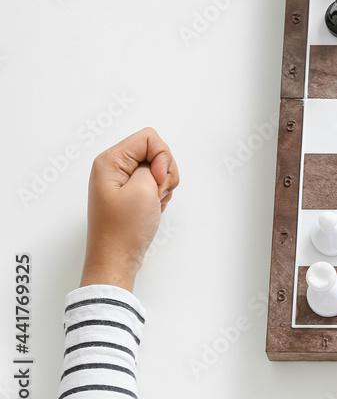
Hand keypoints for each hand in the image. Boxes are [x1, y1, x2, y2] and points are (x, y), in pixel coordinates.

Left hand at [82, 128, 179, 291]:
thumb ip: (154, 164)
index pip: (149, 138)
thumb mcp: (144, 189)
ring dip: (164, 185)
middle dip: (164, 172)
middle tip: (155, 193)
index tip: (156, 180)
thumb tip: (157, 162)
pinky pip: (154, 183)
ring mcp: (121, 181)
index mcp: (110, 161)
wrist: (116, 260)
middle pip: (155, 151)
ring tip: (152, 203)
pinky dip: (160, 194)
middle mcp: (113, 167)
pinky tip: (152, 208)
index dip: (162, 157)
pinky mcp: (129, 193)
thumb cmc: (124, 230)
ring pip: (158, 167)